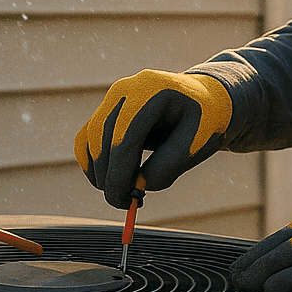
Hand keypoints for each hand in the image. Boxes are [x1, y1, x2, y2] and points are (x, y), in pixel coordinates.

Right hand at [74, 70, 231, 205]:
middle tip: (123, 203)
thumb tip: (137, 185)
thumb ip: (169, 165)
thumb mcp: (198, 143)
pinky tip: (105, 181)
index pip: (126, 135)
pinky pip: (87, 137)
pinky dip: (90, 162)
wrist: (203, 99)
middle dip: (109, 176)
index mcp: (154, 90)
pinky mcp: (107, 109)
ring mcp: (114, 97)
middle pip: (103, 137)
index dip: (119, 172)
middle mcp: (128, 88)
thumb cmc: (204, 121)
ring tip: (122, 193)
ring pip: (91, 139)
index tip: (123, 201)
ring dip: (99, 172)